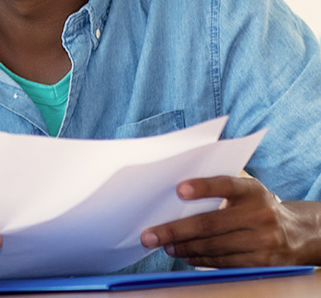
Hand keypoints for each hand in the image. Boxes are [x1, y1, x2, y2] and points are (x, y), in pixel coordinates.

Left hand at [141, 176, 320, 266]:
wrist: (299, 233)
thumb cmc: (258, 206)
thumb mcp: (247, 191)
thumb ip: (219, 189)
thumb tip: (175, 196)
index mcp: (252, 191)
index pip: (225, 185)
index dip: (202, 187)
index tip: (178, 189)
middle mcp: (260, 215)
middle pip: (210, 224)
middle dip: (175, 231)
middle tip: (150, 235)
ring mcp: (263, 241)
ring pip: (214, 247)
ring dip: (184, 248)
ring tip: (165, 246)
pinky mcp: (262, 262)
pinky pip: (224, 262)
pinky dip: (201, 260)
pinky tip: (185, 256)